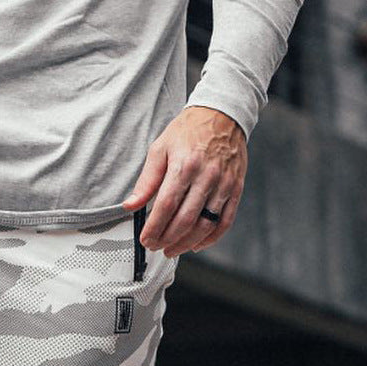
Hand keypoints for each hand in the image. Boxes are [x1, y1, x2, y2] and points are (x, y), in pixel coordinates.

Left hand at [122, 105, 247, 256]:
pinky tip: (196, 244)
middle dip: (167, 239)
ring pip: (205, 225)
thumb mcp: (160, 149)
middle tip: (155, 247)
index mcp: (184, 166)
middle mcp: (206, 176)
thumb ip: (146, 181)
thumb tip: (130, 206)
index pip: (166, 206)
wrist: (223, 114)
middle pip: (185, 219)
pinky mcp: (236, 188)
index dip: (154, 228)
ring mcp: (224, 183)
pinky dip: (210, 238)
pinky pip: (225, 221)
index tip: (145, 240)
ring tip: (171, 250)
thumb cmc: (188, 131)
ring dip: (186, 243)